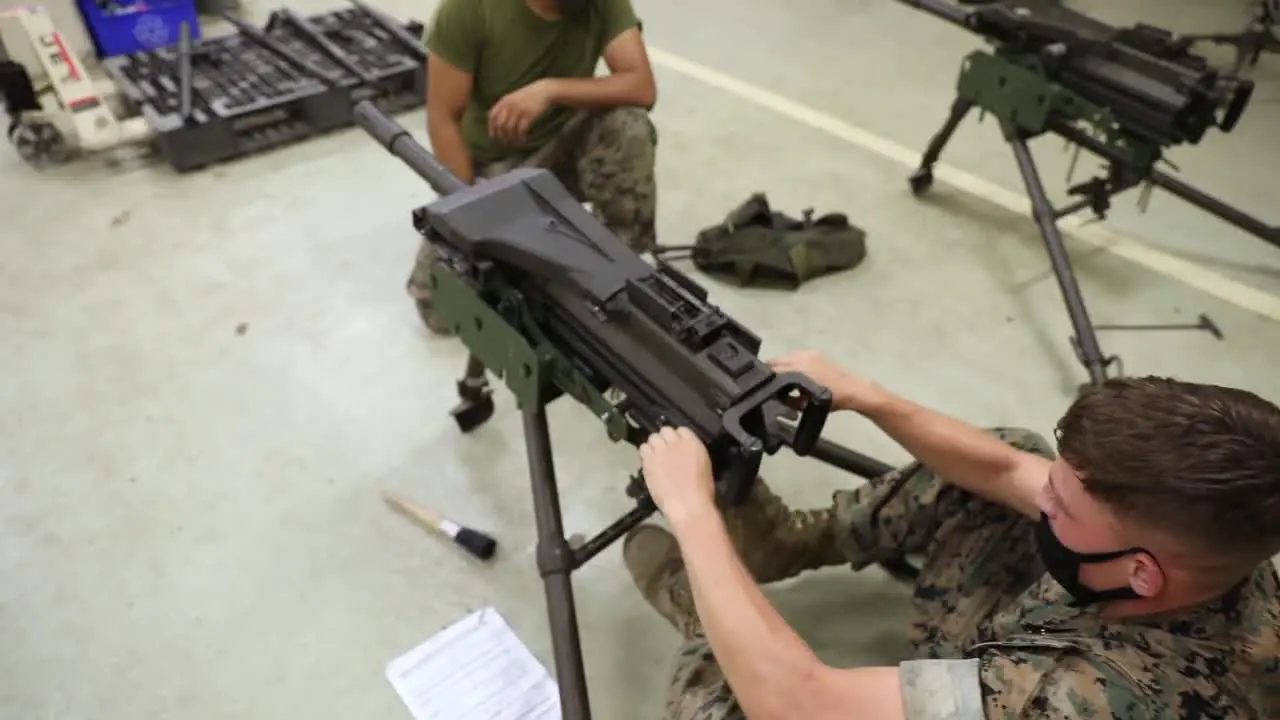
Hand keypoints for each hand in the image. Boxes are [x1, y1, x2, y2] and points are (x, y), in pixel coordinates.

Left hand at [488, 80, 554, 144]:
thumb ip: (505, 106)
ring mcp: (519, 110)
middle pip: (500, 125)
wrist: (545, 91)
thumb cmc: (530, 95)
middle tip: (505, 142)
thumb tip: (498, 121)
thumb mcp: (514, 97)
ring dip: (512, 138)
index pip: (492, 116)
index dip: (491, 128)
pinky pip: (521, 130)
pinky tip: (524, 139)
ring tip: (515, 143)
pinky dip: (521, 137)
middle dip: (501, 136)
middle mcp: (510, 106)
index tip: (493, 136)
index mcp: (504, 100)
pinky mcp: (528, 115)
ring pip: (510, 129)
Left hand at [639, 427, 716, 525]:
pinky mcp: (648, 461)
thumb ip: (692, 454)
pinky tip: (649, 463)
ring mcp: (660, 451)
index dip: (677, 437)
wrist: (688, 505)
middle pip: (665, 430)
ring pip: (652, 438)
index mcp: (693, 443)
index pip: (682, 430)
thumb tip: (684, 453)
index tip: (676, 446)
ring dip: (654, 445)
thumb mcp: (703, 465)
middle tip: (665, 451)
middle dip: (664, 439)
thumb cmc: (701, 490)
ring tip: (655, 456)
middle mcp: (675, 443)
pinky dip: (645, 454)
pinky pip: (642, 449)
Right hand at [768, 349, 887, 413]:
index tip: (762, 385)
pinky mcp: (815, 353)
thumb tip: (776, 397)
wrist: (854, 390)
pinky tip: (793, 372)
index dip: (766, 377)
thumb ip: (789, 399)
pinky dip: (791, 362)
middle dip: (771, 370)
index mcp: (798, 369)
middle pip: (777, 361)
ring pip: (786, 357)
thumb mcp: (806, 403)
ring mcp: (809, 353)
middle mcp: (801, 357)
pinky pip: (796, 355)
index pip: (773, 369)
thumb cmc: (832, 399)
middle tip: (768, 382)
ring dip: (781, 365)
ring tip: (780, 378)